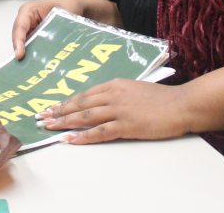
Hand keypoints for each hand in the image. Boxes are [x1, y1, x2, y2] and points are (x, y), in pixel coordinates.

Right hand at [12, 0, 116, 58]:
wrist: (76, 7)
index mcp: (29, 10)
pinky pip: (30, 47)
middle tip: (24, 67)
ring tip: (30, 70)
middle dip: (20, 51)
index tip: (20, 55)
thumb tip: (53, 42)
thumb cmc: (69, 6)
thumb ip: (57, 26)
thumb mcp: (64, 13)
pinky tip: (37, 66)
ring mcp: (29, 29)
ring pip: (23, 44)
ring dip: (26, 55)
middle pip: (18, 37)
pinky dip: (32, 56)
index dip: (18, 41)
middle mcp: (26, 20)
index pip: (20, 26)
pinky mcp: (34, 37)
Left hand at [36, 79, 192, 143]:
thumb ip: (117, 93)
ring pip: (85, 117)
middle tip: (42, 117)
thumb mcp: (134, 87)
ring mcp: (119, 110)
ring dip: (65, 123)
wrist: (180, 104)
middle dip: (59, 111)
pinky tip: (71, 139)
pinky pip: (100, 132)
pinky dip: (83, 136)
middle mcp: (113, 95)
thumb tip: (101, 101)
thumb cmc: (161, 97)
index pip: (84, 94)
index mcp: (114, 84)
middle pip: (80, 104)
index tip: (53, 107)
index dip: (67, 102)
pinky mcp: (126, 125)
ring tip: (50, 127)